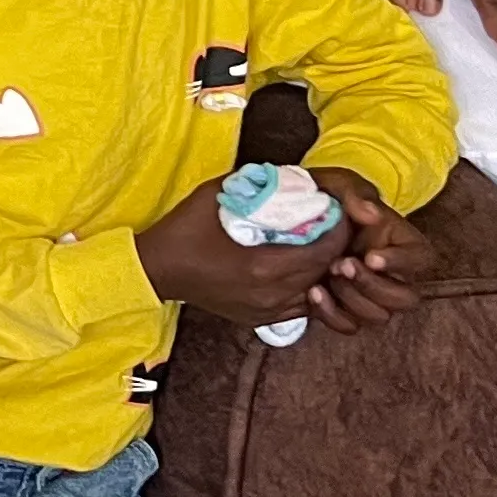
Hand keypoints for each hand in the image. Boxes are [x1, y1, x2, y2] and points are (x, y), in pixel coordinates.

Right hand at [135, 176, 345, 329]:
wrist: (157, 269)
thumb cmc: (184, 230)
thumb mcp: (218, 194)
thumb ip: (258, 185)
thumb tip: (293, 177)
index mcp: (264, 266)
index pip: (324, 250)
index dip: (339, 229)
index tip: (338, 211)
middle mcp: (272, 294)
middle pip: (324, 272)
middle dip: (335, 247)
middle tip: (333, 223)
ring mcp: (267, 311)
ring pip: (316, 292)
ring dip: (322, 269)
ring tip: (318, 245)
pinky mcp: (261, 319)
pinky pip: (300, 307)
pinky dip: (306, 287)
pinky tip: (299, 268)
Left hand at [293, 167, 429, 335]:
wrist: (286, 217)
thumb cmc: (323, 195)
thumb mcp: (337, 184)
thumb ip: (356, 194)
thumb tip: (372, 214)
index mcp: (398, 241)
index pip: (422, 259)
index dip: (402, 263)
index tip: (371, 256)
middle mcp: (389, 272)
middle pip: (405, 298)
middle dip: (374, 286)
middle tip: (342, 265)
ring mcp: (367, 292)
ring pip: (379, 316)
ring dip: (353, 300)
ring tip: (326, 274)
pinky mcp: (342, 306)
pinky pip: (349, 325)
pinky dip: (332, 315)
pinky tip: (313, 293)